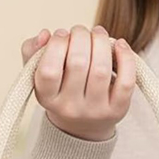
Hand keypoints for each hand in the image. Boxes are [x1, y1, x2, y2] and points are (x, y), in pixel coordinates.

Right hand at [20, 25, 136, 141]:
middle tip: (81, 31)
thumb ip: (32, 51)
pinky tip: (119, 45)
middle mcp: (70, 108)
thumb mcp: (39, 74)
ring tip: (97, 34)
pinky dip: (125, 57)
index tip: (62, 35)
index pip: (49, 70)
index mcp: (47, 98)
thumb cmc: (60, 89)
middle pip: (78, 63)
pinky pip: (126, 81)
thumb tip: (44, 35)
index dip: (57, 44)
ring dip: (101, 41)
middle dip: (80, 36)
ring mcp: (95, 111)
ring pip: (101, 69)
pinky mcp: (117, 110)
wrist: (82, 127)